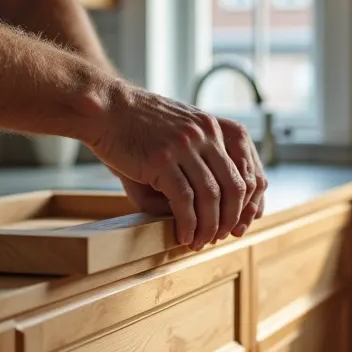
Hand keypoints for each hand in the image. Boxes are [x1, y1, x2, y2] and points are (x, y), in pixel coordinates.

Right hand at [88, 83, 267, 250]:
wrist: (104, 109)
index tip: (238, 222)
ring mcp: (184, 146)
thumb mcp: (174, 138)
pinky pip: (184, 200)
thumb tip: (205, 210)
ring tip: (199, 242)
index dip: (248, 202)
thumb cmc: (134, 128)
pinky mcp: (161, 160)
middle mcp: (204, 134)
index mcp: (212, 128)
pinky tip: (183, 235)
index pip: (246, 170)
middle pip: (234, 186)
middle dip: (231, 219)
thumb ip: (193, 168)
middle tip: (220, 237)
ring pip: (211, 196)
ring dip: (209, 227)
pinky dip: (187, 223)